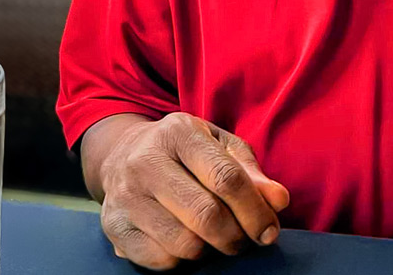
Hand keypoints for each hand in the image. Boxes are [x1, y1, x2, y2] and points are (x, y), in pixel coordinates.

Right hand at [94, 112, 289, 269]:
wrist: (121, 154)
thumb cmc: (184, 152)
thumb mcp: (219, 146)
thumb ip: (251, 172)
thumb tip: (278, 201)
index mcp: (178, 132)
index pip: (226, 178)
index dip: (255, 210)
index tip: (269, 231)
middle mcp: (145, 160)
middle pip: (206, 215)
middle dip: (236, 237)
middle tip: (245, 240)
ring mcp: (125, 195)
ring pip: (184, 243)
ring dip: (210, 250)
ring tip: (216, 238)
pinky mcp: (114, 225)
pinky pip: (160, 260)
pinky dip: (182, 260)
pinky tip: (186, 241)